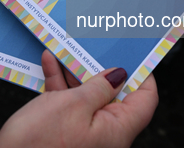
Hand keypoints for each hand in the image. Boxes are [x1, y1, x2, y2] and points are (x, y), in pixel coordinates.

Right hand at [0, 50, 157, 147]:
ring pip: (89, 97)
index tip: (135, 53)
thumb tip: (119, 75)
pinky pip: (69, 105)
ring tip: (67, 50)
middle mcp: (106, 135)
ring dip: (76, 73)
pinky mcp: (65, 133)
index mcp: (117, 130)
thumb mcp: (73, 104)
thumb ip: (99, 86)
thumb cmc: (38, 144)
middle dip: (102, 68)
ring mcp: (85, 135)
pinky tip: (49, 64)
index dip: (144, 75)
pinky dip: (60, 85)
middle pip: (115, 95)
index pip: (145, 100)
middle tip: (97, 45)